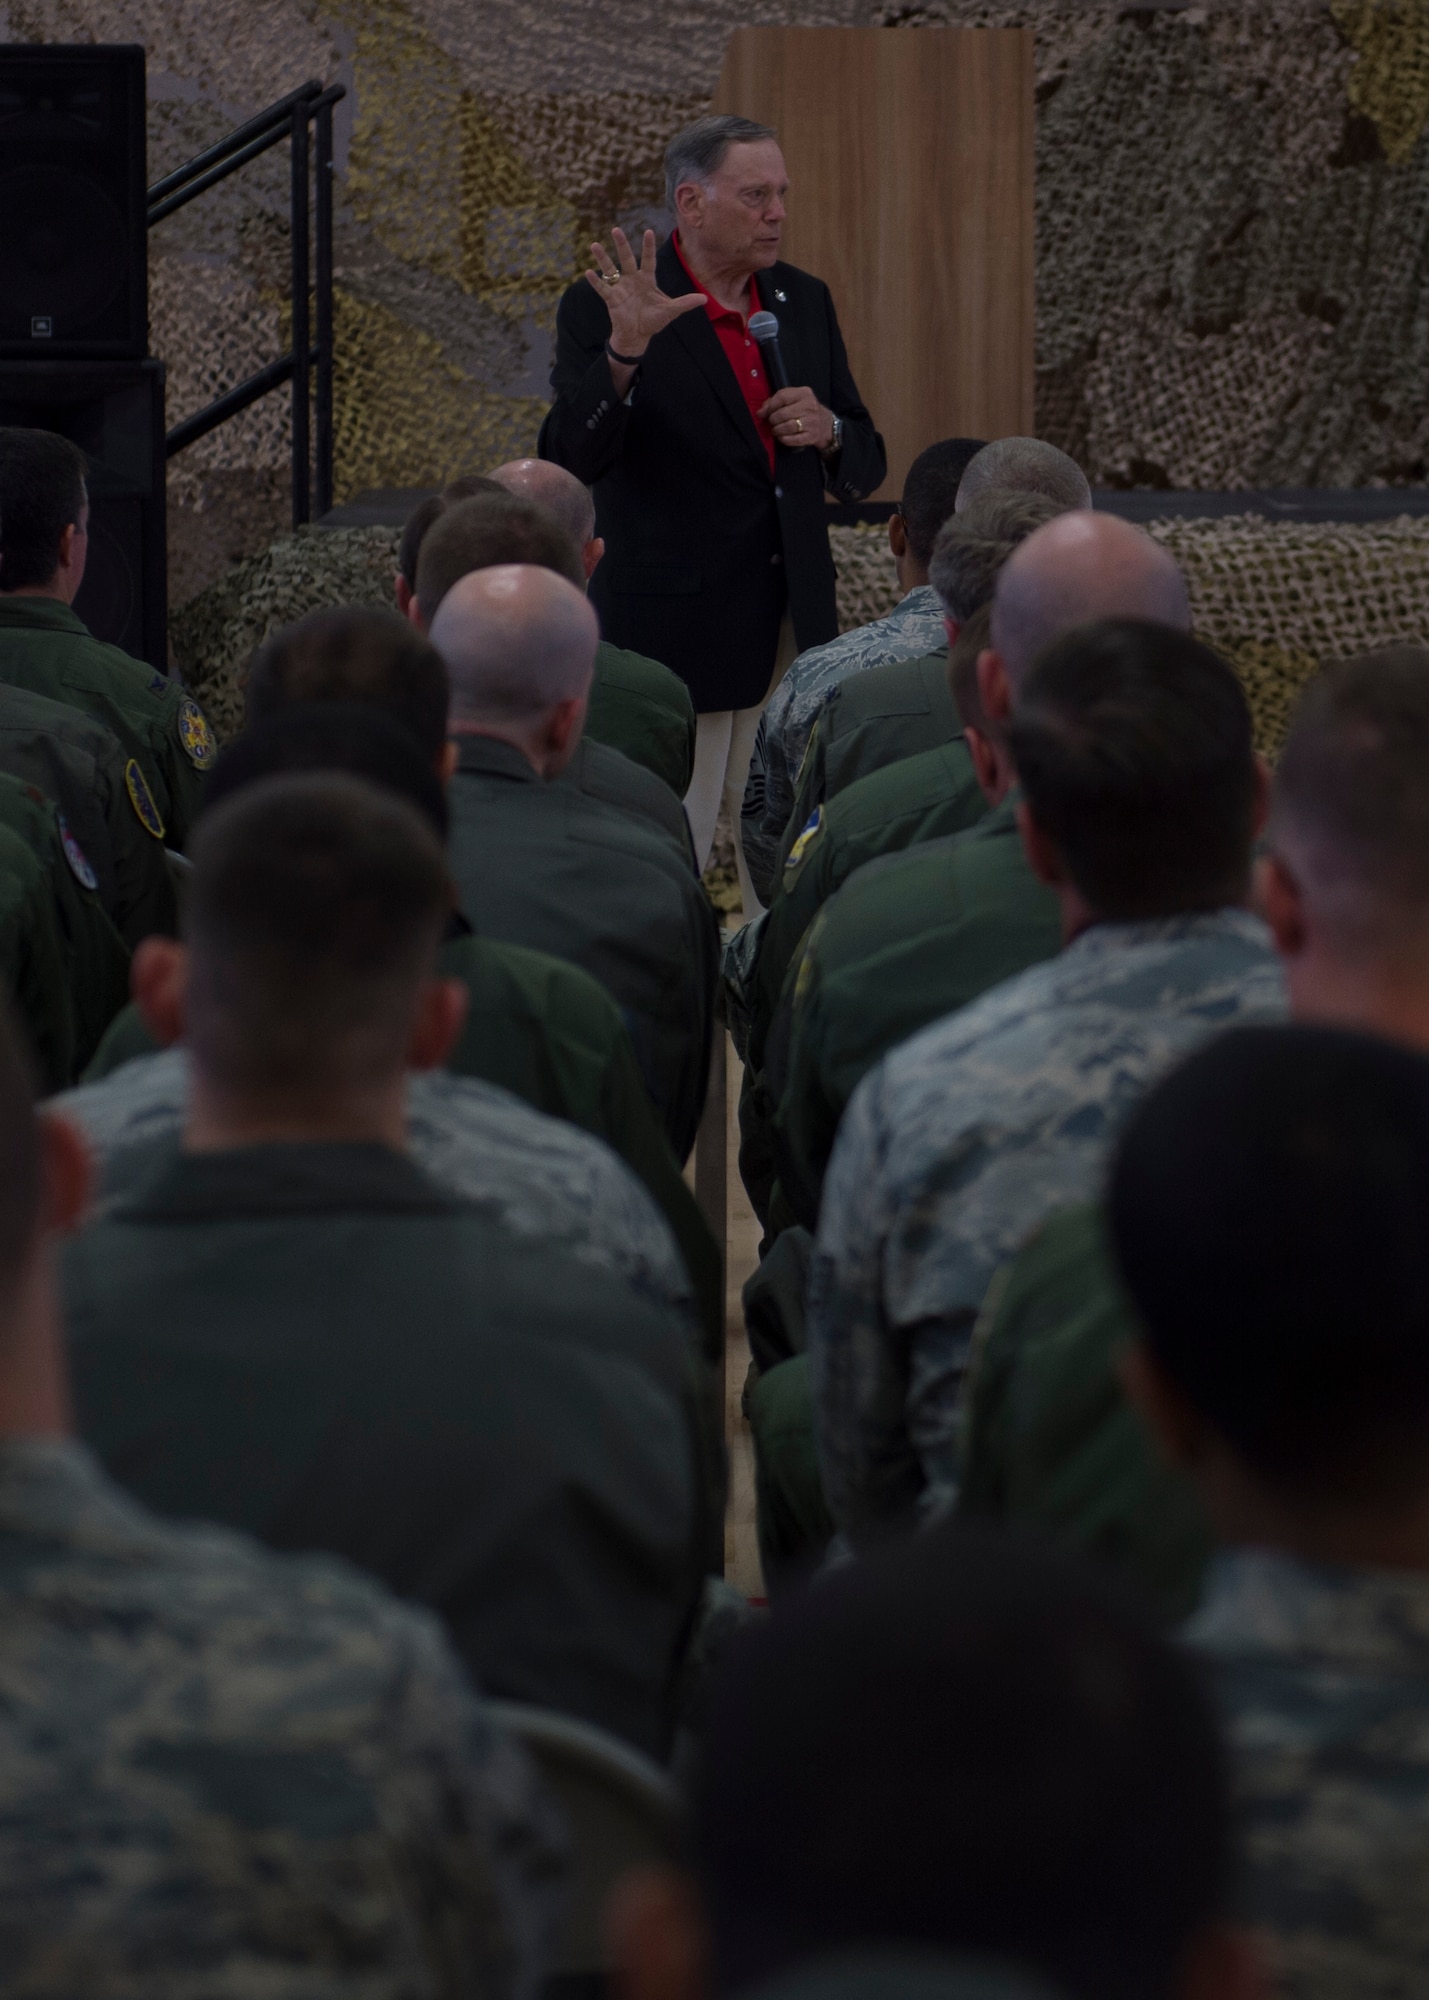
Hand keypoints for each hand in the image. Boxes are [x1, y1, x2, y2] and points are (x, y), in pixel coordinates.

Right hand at [585, 227, 703, 358]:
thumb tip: (705, 299)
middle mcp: (632, 279)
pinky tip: (588, 272)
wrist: (638, 336)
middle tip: (616, 229)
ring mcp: (620, 288)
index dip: (648, 247)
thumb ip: (685, 303)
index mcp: (647, 279)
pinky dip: (596, 281)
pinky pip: (602, 288)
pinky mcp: (611, 299)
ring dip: (603, 258)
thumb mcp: (671, 311)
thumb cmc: (653, 321)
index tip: (648, 231)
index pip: (648, 260)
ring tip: (594, 245)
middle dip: (621, 245)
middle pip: (626, 259)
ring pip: (610, 269)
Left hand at [759, 385, 834, 450]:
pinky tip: (782, 437)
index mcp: (804, 393)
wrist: (825, 424)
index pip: (782, 396)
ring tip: (776, 430)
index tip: (764, 412)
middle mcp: (809, 406)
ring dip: (777, 430)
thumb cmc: (805, 410)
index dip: (770, 406)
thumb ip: (776, 401)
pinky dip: (784, 439)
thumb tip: (761, 412)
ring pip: (787, 427)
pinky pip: (792, 439)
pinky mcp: (811, 436)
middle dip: (773, 420)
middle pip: (783, 413)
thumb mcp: (794, 399)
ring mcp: (811, 422)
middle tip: (772, 422)